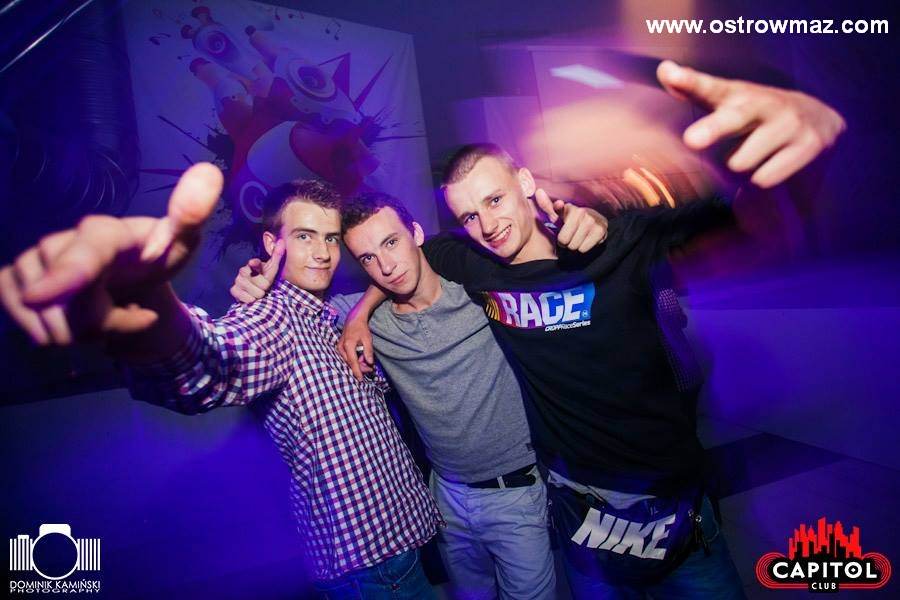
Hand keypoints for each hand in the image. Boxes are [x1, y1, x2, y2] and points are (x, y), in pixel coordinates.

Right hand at [0, 163, 222, 344]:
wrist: (128, 279)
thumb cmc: (153, 258)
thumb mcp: (181, 243)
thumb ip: (191, 215)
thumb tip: (209, 172)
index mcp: (104, 233)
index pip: (85, 252)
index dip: (65, 275)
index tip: (39, 296)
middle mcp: (60, 242)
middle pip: (74, 309)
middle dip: (107, 324)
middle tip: (127, 308)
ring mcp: (31, 262)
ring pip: (51, 324)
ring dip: (86, 332)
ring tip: (104, 309)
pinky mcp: (12, 281)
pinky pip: (23, 319)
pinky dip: (52, 332)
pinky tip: (74, 316)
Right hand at [230, 240, 283, 303]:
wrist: (253, 291)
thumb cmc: (264, 278)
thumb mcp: (272, 268)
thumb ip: (277, 255)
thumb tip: (282, 241)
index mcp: (253, 264)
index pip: (254, 263)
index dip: (254, 263)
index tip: (253, 262)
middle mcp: (243, 271)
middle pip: (261, 283)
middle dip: (265, 287)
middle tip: (264, 286)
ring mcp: (238, 280)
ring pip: (256, 292)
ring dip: (259, 294)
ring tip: (258, 291)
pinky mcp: (234, 290)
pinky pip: (247, 298)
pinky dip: (251, 299)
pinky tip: (251, 296)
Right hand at [336, 308, 374, 381]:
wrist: (353, 319)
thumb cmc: (361, 328)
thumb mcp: (367, 339)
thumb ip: (368, 351)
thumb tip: (370, 362)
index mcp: (348, 345)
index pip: (353, 362)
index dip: (357, 371)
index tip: (360, 379)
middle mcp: (341, 348)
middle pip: (350, 363)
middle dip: (360, 367)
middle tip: (370, 368)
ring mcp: (339, 348)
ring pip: (349, 361)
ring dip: (358, 363)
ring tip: (367, 361)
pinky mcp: (340, 348)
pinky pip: (347, 357)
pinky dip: (354, 359)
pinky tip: (361, 358)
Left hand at [534, 188, 607, 252]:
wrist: (595, 221)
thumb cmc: (572, 220)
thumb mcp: (558, 214)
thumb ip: (547, 206)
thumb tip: (538, 192)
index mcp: (571, 209)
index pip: (560, 231)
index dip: (560, 237)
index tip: (564, 231)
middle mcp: (583, 213)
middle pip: (565, 241)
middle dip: (566, 242)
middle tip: (570, 236)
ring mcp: (593, 222)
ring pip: (575, 246)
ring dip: (575, 245)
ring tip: (578, 238)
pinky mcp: (601, 230)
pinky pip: (584, 248)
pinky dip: (584, 247)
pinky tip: (586, 239)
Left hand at [657, 60, 845, 187]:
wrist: (822, 121)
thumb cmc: (759, 116)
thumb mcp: (729, 101)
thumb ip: (696, 90)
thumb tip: (664, 70)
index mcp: (738, 94)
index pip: (711, 88)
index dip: (690, 82)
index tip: (670, 75)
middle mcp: (765, 103)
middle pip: (734, 118)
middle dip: (714, 128)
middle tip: (693, 139)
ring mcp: (789, 123)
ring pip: (741, 163)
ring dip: (740, 170)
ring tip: (756, 156)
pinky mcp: (810, 145)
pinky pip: (764, 179)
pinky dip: (760, 181)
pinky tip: (773, 166)